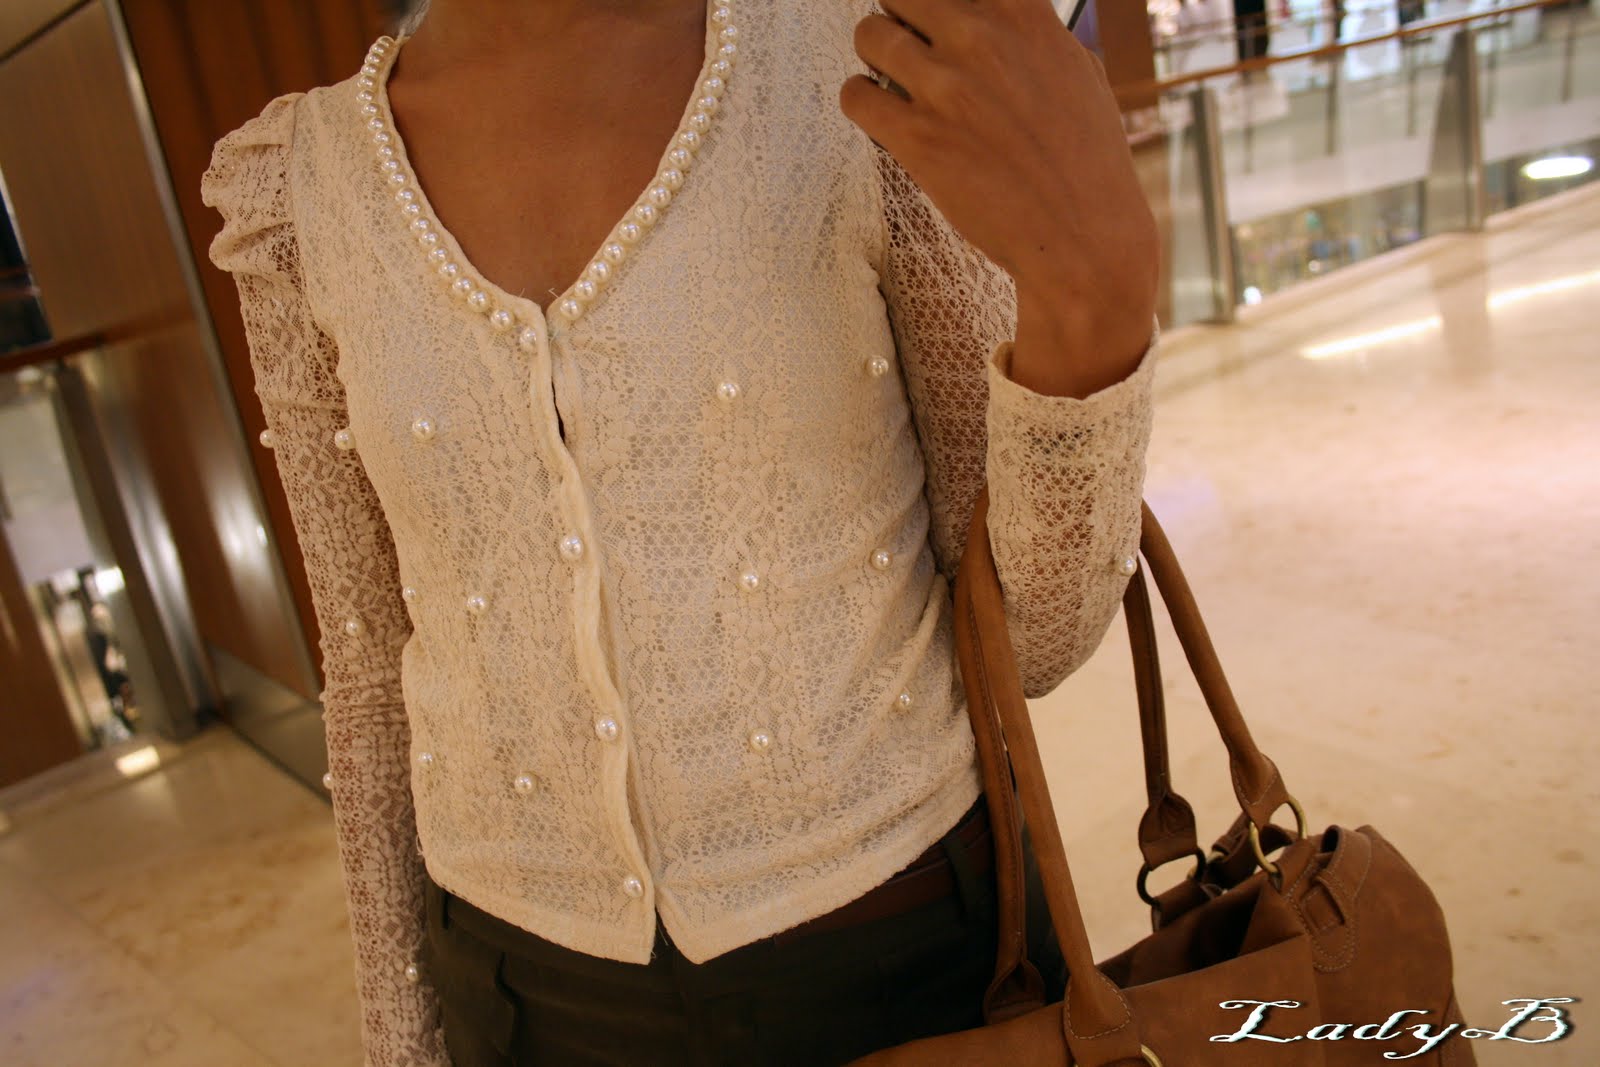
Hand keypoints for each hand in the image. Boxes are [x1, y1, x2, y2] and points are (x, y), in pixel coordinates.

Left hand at [840, 0, 1158, 369]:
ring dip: (874, 56)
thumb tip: (1013, 23)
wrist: (1083, 235)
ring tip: (891, 84)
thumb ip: (1036, 37)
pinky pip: (854, 95)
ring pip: (869, 34)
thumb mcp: (1079, 73)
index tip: (934, 23)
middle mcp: (980, 36)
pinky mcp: (916, 136)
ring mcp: (945, 85)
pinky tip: (881, 117)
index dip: (936, 6)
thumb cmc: (1087, 159)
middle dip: (899, 19)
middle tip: (909, 51)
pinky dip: (859, 101)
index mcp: (1022, 12)